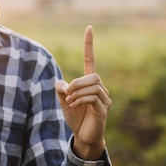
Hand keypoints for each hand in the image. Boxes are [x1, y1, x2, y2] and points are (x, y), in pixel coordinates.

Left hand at [56, 25, 111, 159]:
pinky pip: (94, 97)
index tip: (89, 28)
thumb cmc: (75, 117)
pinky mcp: (104, 109)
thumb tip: (63, 83)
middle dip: (77, 82)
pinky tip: (74, 105)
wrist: (83, 137)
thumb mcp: (63, 101)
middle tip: (67, 93)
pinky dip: (81, 99)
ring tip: (70, 101)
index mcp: (89, 84)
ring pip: (94, 85)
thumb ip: (60, 89)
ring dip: (78, 92)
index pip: (91, 60)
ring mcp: (104, 99)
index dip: (89, 45)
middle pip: (93, 75)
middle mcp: (100, 88)